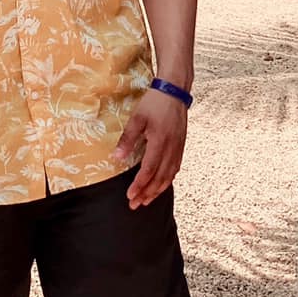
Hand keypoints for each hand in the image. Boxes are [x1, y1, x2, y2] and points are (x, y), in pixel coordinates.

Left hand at [114, 88, 187, 207]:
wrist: (175, 91)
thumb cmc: (154, 103)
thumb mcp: (137, 119)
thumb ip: (127, 139)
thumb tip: (117, 158)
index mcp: (160, 142)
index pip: (149, 170)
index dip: (139, 185)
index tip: (130, 196)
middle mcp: (171, 148)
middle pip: (160, 178)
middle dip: (147, 193)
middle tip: (135, 205)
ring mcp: (178, 148)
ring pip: (169, 176)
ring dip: (157, 190)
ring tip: (147, 200)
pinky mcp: (181, 146)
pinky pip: (175, 168)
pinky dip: (167, 180)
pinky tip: (161, 185)